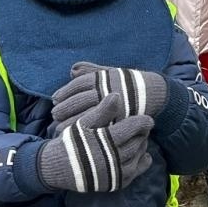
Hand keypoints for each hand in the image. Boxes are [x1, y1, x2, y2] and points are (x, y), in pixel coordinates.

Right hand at [38, 94, 154, 192]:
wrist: (56, 167)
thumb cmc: (70, 142)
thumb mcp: (83, 124)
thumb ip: (101, 111)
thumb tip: (116, 95)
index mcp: (107, 141)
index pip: (132, 128)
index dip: (143, 122)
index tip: (149, 118)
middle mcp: (113, 159)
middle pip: (136, 143)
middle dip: (142, 134)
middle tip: (145, 128)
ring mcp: (114, 173)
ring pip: (137, 158)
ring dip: (142, 147)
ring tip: (141, 139)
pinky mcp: (113, 184)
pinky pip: (133, 174)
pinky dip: (141, 164)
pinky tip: (143, 156)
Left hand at [51, 62, 167, 128]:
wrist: (153, 92)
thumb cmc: (127, 82)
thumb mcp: (110, 73)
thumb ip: (91, 71)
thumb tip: (72, 70)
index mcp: (104, 77)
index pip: (79, 84)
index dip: (65, 91)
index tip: (54, 99)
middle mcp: (108, 89)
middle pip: (81, 99)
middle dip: (65, 107)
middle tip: (54, 115)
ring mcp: (115, 104)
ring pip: (88, 114)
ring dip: (71, 121)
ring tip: (58, 128)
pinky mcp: (120, 118)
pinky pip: (101, 125)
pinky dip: (87, 131)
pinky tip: (76, 136)